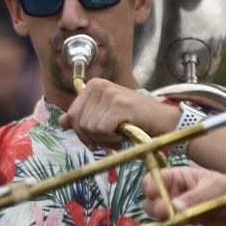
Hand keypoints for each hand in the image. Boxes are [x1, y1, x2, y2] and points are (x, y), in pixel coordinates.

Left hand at [61, 79, 179, 150]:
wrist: (164, 121)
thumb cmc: (135, 120)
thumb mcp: (105, 116)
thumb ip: (84, 117)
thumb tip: (62, 122)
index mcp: (93, 86)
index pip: (72, 115)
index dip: (82, 133)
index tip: (97, 139)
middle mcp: (99, 85)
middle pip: (80, 123)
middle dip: (94, 138)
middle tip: (111, 138)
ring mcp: (110, 94)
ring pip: (90, 128)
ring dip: (106, 140)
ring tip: (120, 135)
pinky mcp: (119, 105)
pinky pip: (102, 130)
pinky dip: (113, 139)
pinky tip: (124, 134)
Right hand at [141, 163, 225, 225]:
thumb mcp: (218, 189)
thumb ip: (194, 198)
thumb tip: (171, 208)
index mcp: (180, 181)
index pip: (154, 181)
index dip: (150, 186)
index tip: (154, 192)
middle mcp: (175, 202)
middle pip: (151, 206)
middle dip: (156, 209)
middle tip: (165, 213)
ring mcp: (180, 223)